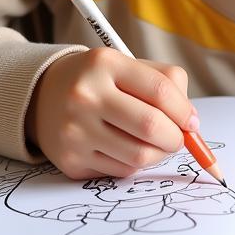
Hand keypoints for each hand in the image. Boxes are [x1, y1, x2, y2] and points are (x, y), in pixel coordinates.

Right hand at [25, 49, 196, 179]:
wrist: (42, 96)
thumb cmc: (100, 81)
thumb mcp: (128, 66)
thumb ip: (166, 84)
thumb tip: (192, 123)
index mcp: (104, 64)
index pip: (160, 91)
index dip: (185, 111)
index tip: (192, 121)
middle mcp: (85, 96)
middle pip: (151, 126)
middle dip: (176, 138)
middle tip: (179, 138)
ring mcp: (75, 130)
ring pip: (140, 155)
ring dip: (160, 154)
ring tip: (158, 144)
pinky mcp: (71, 160)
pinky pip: (121, 170)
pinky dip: (136, 163)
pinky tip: (130, 149)